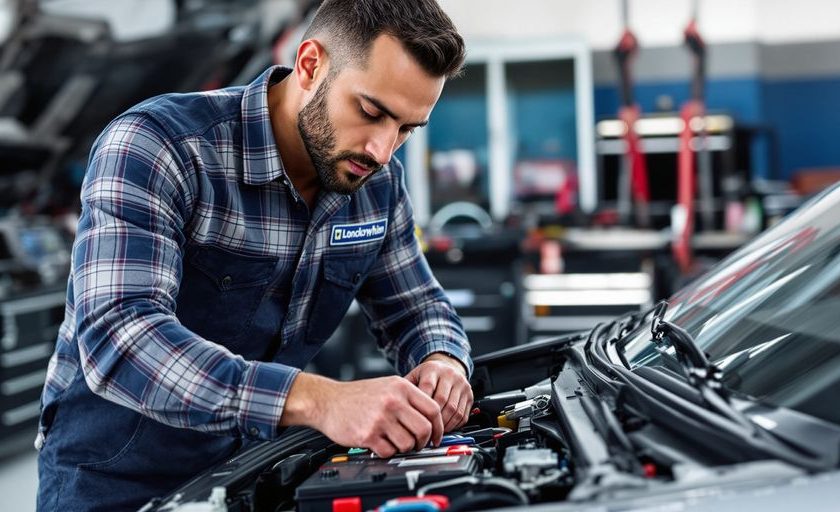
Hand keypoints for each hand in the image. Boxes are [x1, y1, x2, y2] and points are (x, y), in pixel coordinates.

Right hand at [281, 373, 443, 457]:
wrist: (327, 401)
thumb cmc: (357, 396)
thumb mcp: (387, 386)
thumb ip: (409, 399)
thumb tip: (431, 421)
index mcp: (401, 387)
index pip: (433, 409)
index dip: (438, 427)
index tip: (435, 436)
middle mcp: (393, 401)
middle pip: (424, 429)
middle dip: (423, 442)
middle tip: (417, 444)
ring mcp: (380, 418)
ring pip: (408, 443)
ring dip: (405, 448)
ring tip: (395, 442)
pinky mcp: (368, 434)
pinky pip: (389, 451)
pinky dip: (388, 452)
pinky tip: (381, 444)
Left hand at [405, 353, 472, 432]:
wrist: (447, 367)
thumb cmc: (427, 375)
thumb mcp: (414, 377)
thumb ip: (406, 390)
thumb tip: (396, 410)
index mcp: (433, 369)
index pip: (427, 388)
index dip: (421, 407)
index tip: (414, 420)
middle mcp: (449, 375)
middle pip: (442, 401)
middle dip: (432, 420)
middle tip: (423, 432)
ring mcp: (462, 384)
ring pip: (454, 410)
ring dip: (443, 425)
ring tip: (433, 433)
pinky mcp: (470, 395)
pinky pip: (463, 415)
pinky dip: (453, 425)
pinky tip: (444, 429)